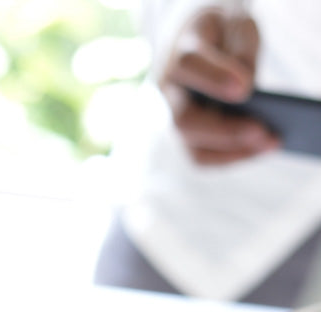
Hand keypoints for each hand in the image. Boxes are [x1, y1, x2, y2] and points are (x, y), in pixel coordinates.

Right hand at [160, 6, 277, 165]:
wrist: (208, 41)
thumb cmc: (225, 32)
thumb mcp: (238, 26)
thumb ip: (242, 51)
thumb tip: (245, 92)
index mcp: (179, 52)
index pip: (188, 66)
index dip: (214, 78)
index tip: (244, 90)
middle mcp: (168, 92)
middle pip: (184, 121)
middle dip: (225, 130)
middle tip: (262, 130)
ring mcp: (175, 120)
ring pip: (195, 149)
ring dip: (234, 151)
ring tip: (271, 142)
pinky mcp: (189, 137)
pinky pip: (207, 157)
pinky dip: (235, 156)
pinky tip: (264, 146)